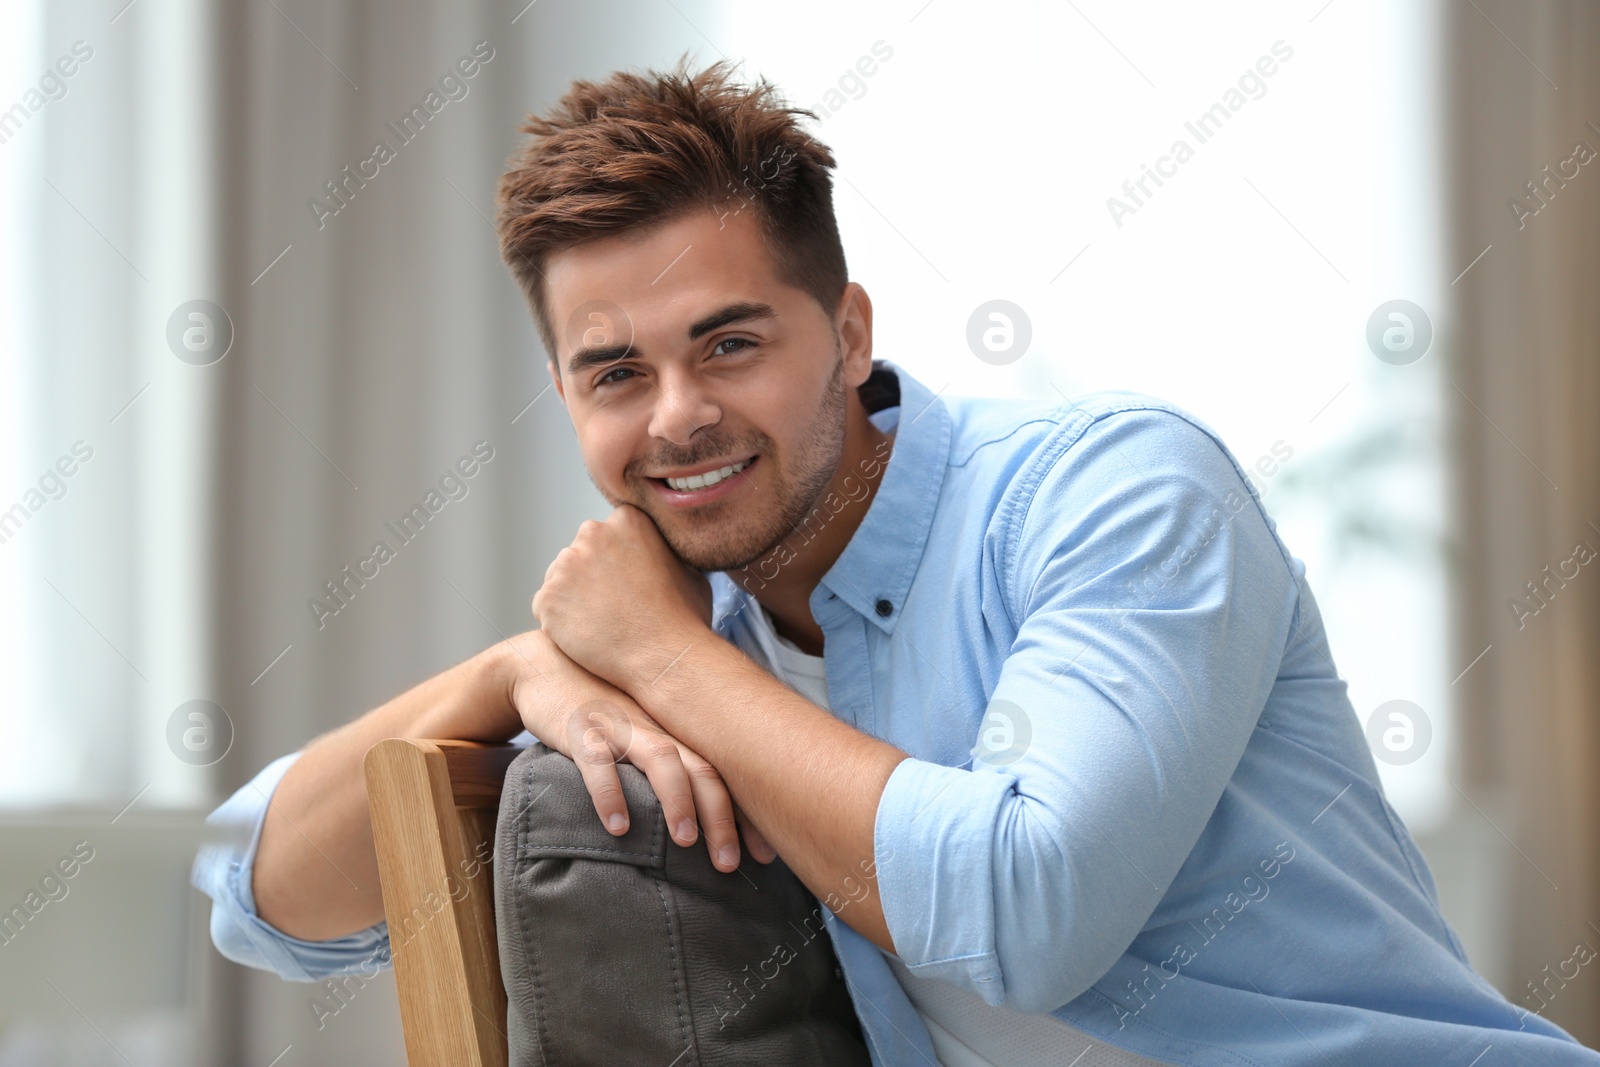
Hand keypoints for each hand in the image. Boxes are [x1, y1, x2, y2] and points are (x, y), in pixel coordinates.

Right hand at [495, 630, 772, 872]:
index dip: (749, 813)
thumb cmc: (605, 703)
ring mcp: (621, 723)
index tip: (766, 854)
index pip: (727, 771)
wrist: (543, 663)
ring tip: (686, 842)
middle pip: (703, 768)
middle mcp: (659, 723)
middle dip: (722, 818)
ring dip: (677, 801)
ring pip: (661, 759)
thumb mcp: (649, 723)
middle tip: (731, 863)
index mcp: (680, 728)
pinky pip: (598, 760)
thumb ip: (679, 756)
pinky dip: (610, 793)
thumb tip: (714, 812)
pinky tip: (618, 827)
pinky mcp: (580, 726)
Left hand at [531, 505, 712, 688]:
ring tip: (601, 625)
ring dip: (574, 597)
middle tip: (613, 606)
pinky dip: (560, 622)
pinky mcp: (547, 597)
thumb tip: (662, 554)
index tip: (628, 583)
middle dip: (591, 574)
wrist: (662, 657)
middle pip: (581, 552)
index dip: (617, 560)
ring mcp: (565, 564)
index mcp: (628, 520)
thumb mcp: (689, 570)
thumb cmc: (683, 619)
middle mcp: (593, 533)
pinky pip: (546, 607)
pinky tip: (586, 637)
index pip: (609, 533)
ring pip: (561, 579)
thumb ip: (665, 553)